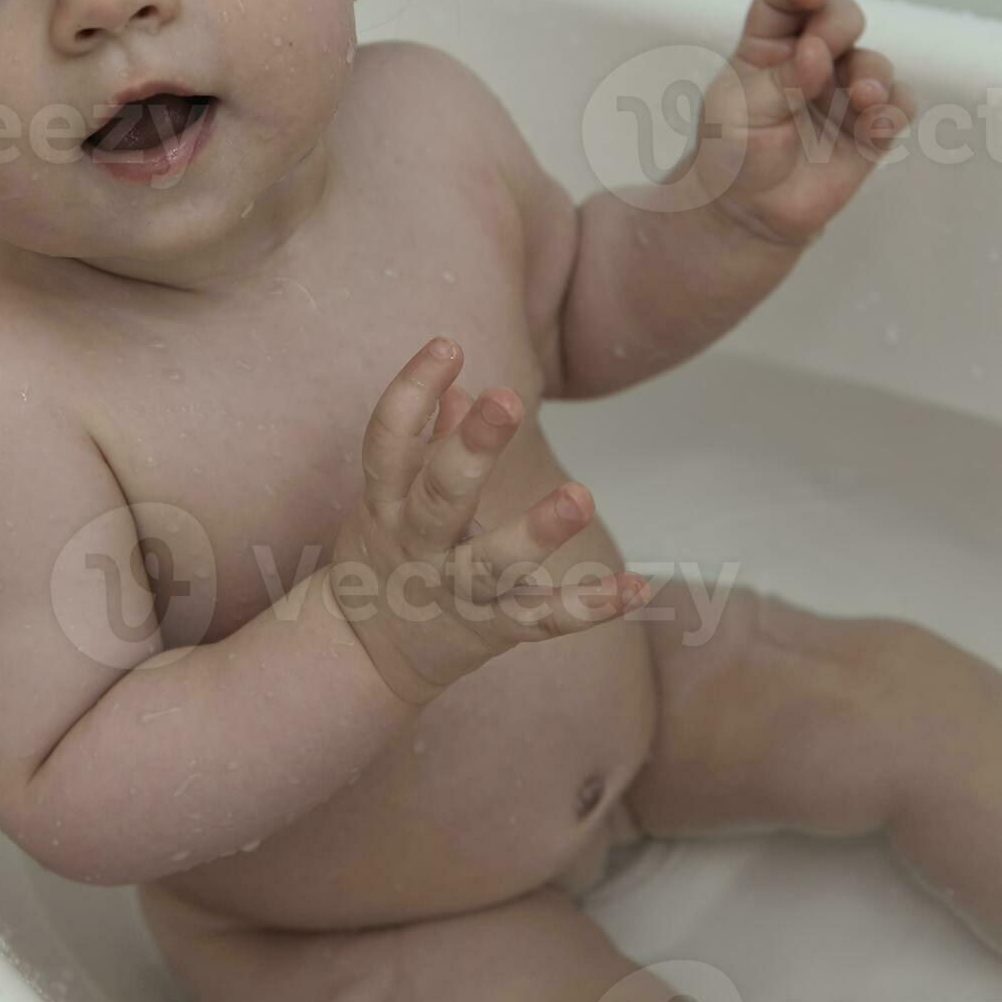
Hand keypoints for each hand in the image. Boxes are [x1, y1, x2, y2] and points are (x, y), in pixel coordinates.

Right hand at [329, 337, 644, 704]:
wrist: (364, 656)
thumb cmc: (385, 557)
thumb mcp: (389, 499)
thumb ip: (428, 443)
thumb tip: (463, 388)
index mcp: (387, 506)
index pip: (388, 441)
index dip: (412, 390)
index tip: (447, 345)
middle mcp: (417, 547)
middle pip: (442, 495)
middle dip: (473, 448)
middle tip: (506, 398)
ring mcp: (456, 590)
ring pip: (495, 562)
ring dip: (537, 531)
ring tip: (579, 496)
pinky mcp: (494, 630)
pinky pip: (547, 619)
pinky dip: (593, 605)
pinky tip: (637, 587)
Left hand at [681, 0, 913, 251]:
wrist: (747, 212)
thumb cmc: (733, 152)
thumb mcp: (740, 110)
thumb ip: (781, 79)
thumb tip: (817, 53)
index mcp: (768, 46)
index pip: (784, 2)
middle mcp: (811, 61)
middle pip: (840, 19)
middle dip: (839, 24)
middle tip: (821, 49)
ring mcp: (843, 93)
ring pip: (874, 63)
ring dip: (873, 72)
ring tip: (861, 94)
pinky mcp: (869, 129)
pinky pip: (897, 107)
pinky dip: (894, 109)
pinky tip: (878, 122)